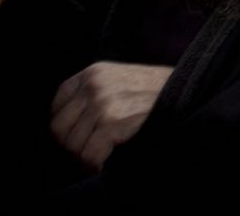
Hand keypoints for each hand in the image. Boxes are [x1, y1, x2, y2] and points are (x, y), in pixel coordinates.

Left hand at [50, 62, 171, 171]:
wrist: (183, 89)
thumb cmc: (152, 89)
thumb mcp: (117, 77)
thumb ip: (94, 90)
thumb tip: (70, 122)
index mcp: (92, 73)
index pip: (56, 105)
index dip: (62, 126)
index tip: (74, 135)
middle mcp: (93, 86)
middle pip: (59, 128)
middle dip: (71, 145)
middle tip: (85, 151)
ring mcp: (102, 105)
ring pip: (73, 145)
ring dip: (84, 157)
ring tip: (96, 158)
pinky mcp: (112, 124)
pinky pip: (90, 155)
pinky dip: (95, 165)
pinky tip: (103, 164)